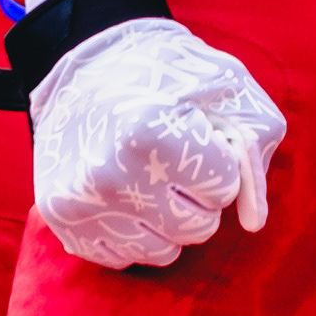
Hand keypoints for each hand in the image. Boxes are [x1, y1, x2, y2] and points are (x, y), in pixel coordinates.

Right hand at [29, 13, 286, 267]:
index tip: (197, 136)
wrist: (84, 56)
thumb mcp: (225, 85)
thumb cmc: (165, 69)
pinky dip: (133, 232)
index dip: (219, 162)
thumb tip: (253, 221)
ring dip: (169, 221)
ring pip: (162, 252)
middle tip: (175, 158)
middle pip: (197, 228)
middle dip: (199, 197)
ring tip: (151, 177)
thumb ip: (254, 147)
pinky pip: (123, 258)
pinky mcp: (62, 222)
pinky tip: (126, 194)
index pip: (224, 189)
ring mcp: (81, 204)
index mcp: (150, 135)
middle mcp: (110, 177)